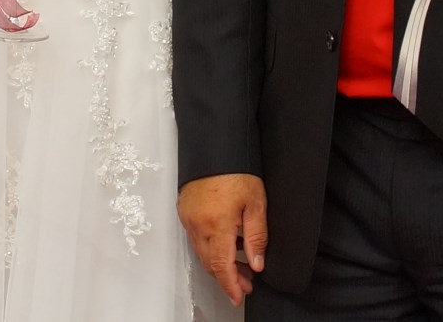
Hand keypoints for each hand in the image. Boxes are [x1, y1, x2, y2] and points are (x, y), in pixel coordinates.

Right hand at [178, 173, 266, 304]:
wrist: (215, 146)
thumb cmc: (236, 169)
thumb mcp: (256, 203)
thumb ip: (257, 236)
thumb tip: (257, 264)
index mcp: (217, 224)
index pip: (222, 265)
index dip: (230, 284)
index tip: (238, 297)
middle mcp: (198, 224)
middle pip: (210, 262)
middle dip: (227, 278)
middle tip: (246, 285)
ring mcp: (188, 217)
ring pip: (202, 252)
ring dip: (220, 263)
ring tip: (241, 267)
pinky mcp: (185, 210)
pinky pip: (197, 238)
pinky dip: (211, 247)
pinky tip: (228, 246)